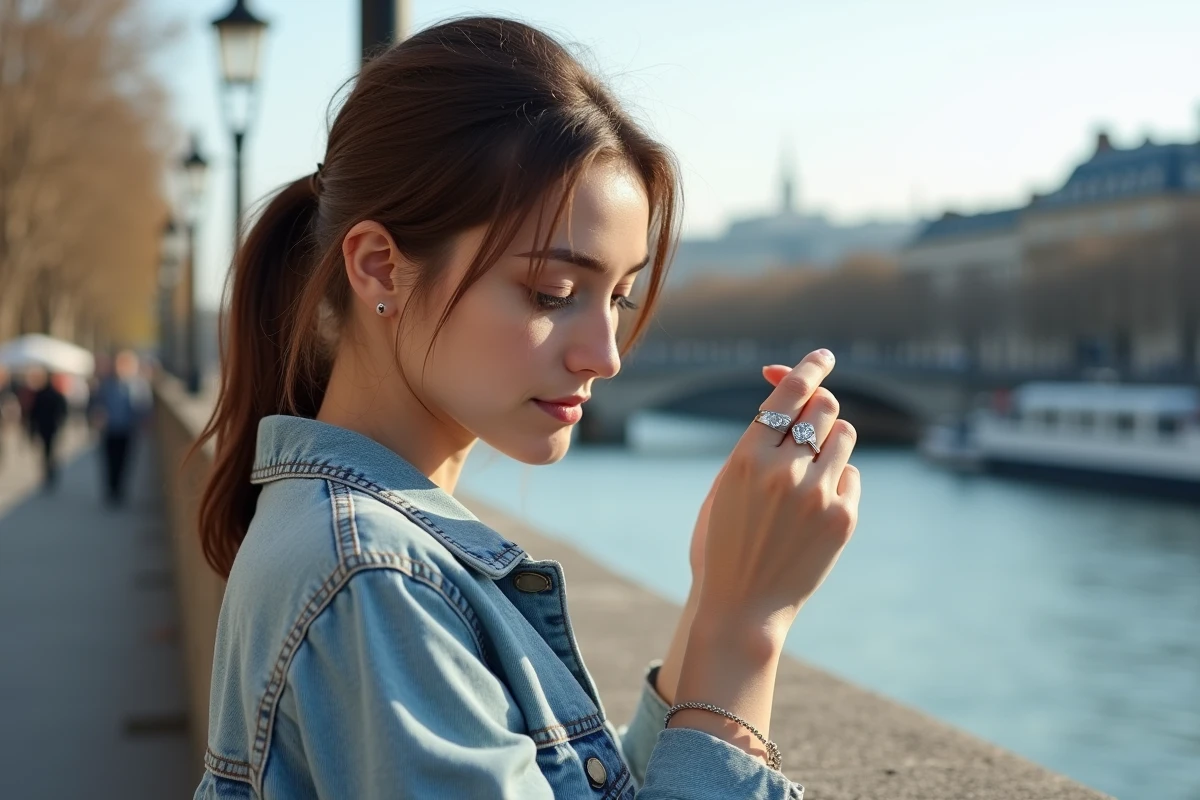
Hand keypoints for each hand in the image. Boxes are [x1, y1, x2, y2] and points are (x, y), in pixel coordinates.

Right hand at [697, 349, 861, 640]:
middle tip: (810, 419)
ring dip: (829, 442)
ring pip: (844, 437)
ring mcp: (817, 496)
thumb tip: (790, 398)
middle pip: (825, 407)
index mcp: (745, 459)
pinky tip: (813, 507)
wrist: (741, 607)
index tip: (822, 356)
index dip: (808, 367)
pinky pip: (851, 476)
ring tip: (808, 469)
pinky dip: (836, 481)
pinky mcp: (842, 519)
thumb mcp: (723, 486)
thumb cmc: (722, 543)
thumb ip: (755, 444)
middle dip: (819, 406)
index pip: (789, 393)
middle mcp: (783, 472)